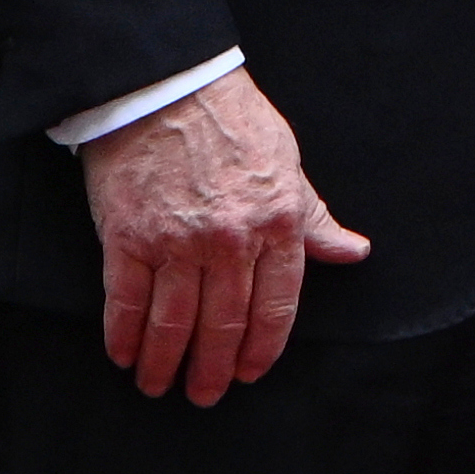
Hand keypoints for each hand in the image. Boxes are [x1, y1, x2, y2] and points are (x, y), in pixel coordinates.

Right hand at [78, 68, 373, 403]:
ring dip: (165, 363)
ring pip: (174, 324)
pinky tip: (123, 354)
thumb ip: (313, 217)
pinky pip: (127, 301)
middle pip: (223, 326)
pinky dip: (123, 335)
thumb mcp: (287, 162)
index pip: (276, 308)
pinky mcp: (129, 236)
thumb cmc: (230, 116)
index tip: (249, 372)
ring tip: (158, 384)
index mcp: (276, 223)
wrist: (166, 79)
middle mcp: (230, 241)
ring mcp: (177, 242)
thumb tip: (351, 251)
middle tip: (204, 393)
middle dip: (212, 369)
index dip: (262, 349)